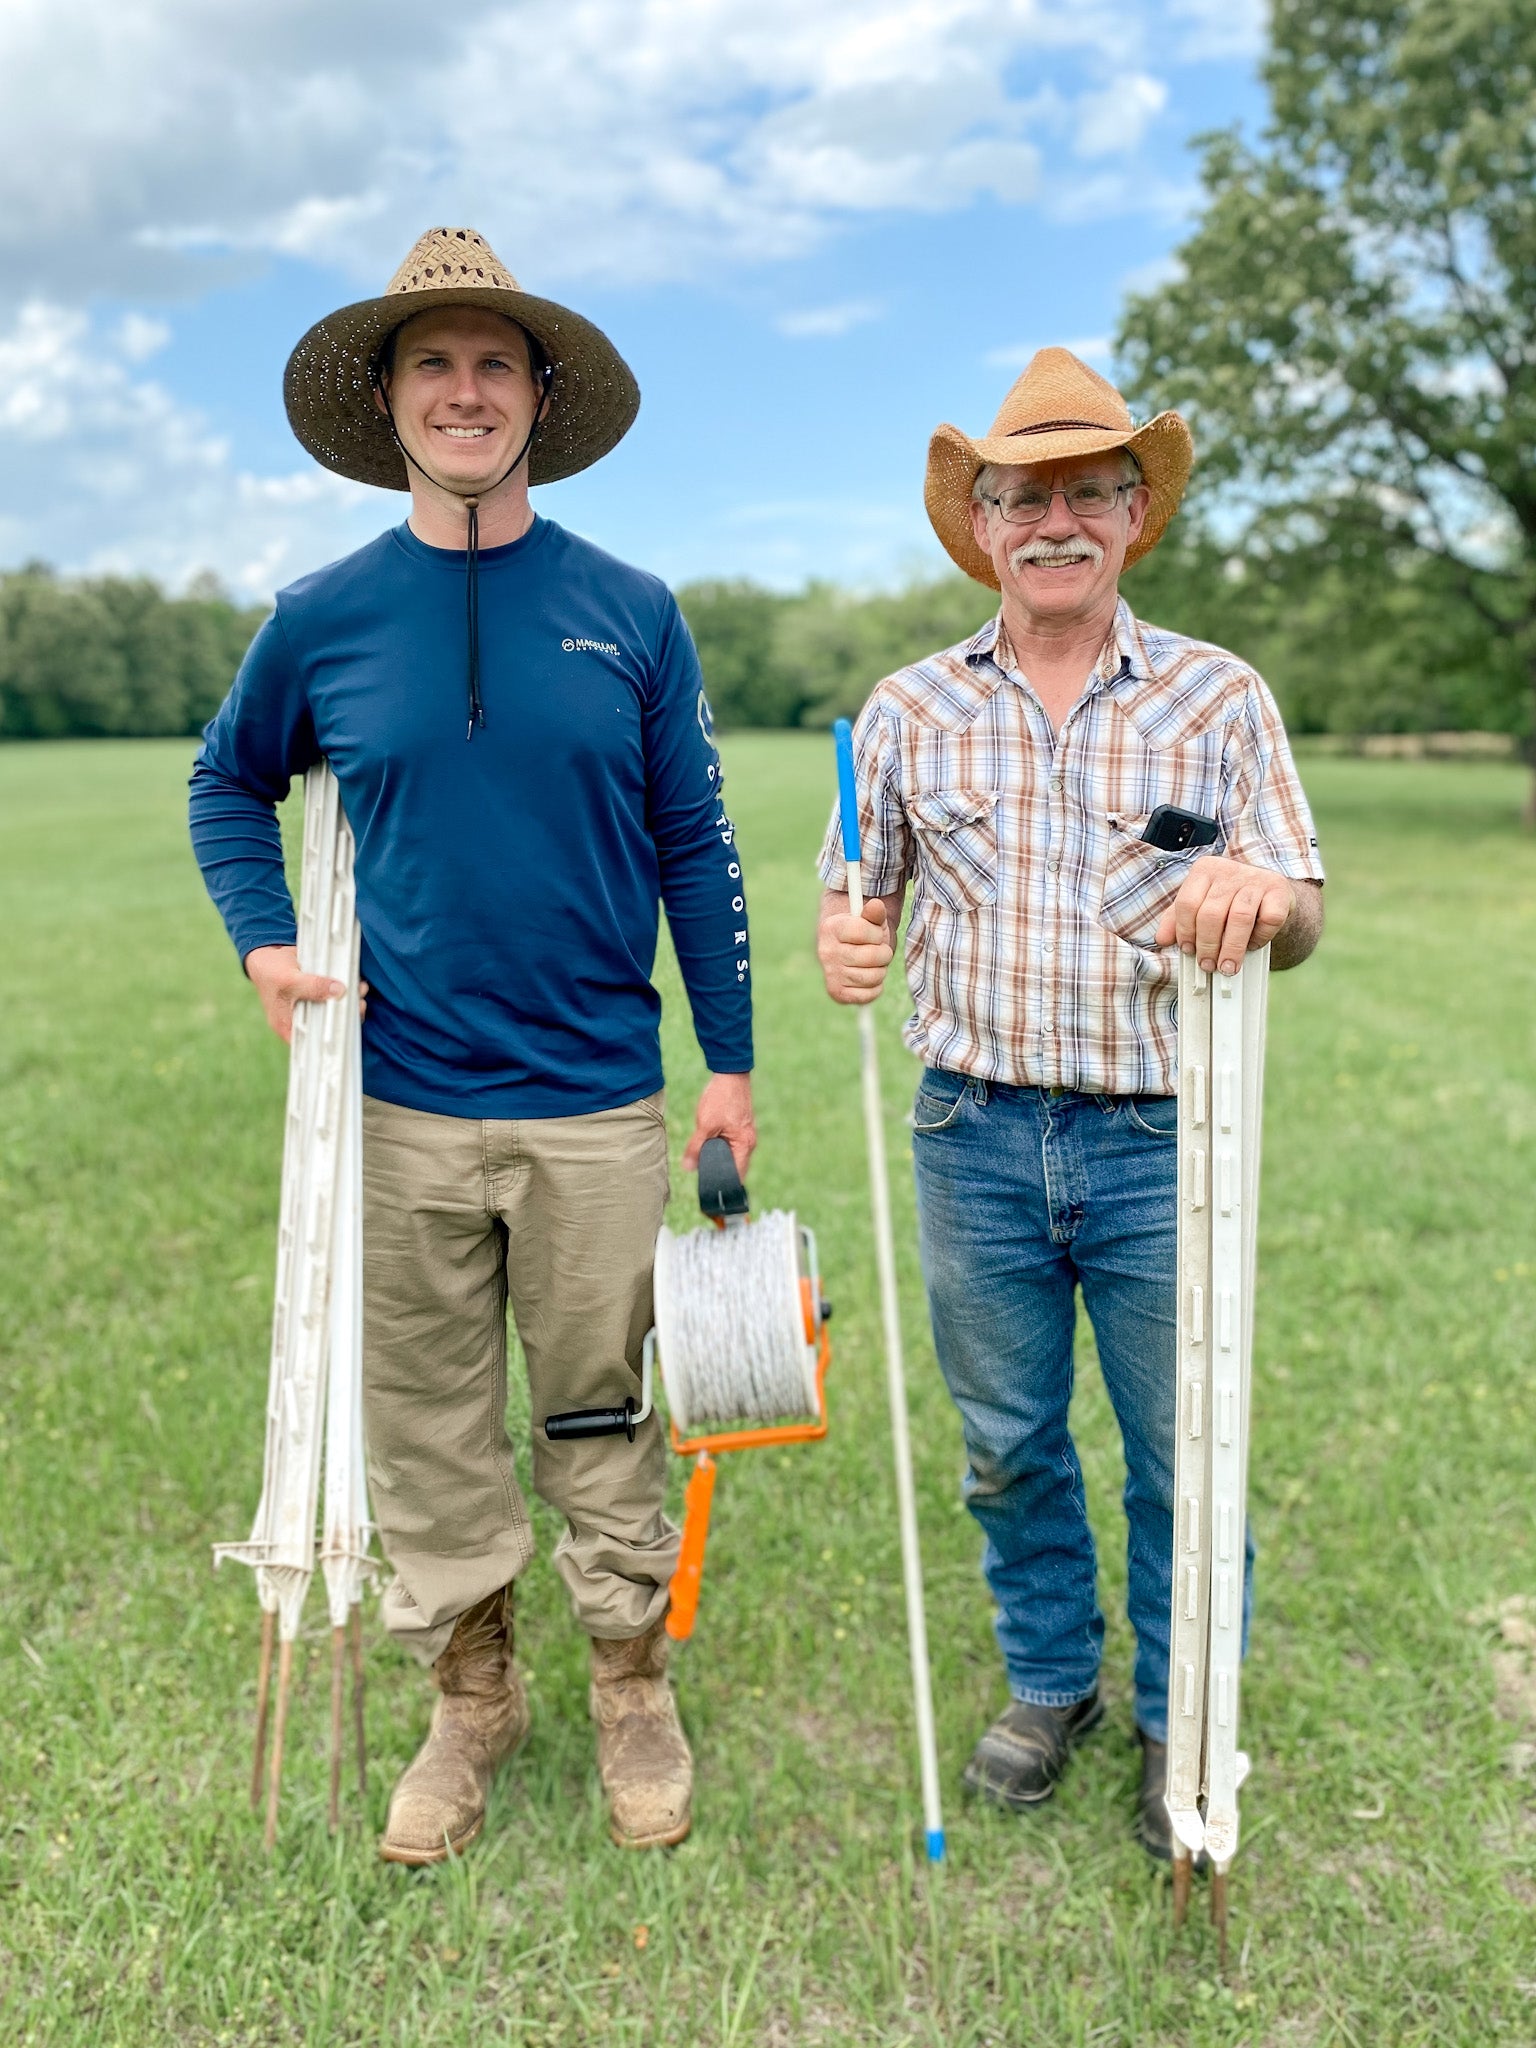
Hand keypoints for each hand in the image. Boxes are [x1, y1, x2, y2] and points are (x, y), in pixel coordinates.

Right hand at [244, 943, 367, 1043]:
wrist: (269, 954)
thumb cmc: (271, 973)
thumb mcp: (287, 980)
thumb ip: (312, 987)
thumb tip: (339, 992)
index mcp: (291, 1028)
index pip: (316, 1042)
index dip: (334, 1036)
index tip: (350, 1024)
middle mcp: (305, 1022)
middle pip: (331, 1026)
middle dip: (348, 1015)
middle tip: (360, 1003)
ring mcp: (315, 1008)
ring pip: (338, 1011)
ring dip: (353, 1001)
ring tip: (361, 988)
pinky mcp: (324, 995)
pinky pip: (339, 997)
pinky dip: (349, 990)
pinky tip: (357, 983)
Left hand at [681, 1072, 755, 1179]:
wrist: (729, 1075)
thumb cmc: (721, 1098)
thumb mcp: (704, 1125)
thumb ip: (696, 1148)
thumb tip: (688, 1168)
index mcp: (744, 1145)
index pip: (737, 1176)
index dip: (724, 1184)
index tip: (710, 1190)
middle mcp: (748, 1143)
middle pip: (734, 1167)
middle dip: (719, 1172)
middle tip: (702, 1176)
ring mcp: (745, 1135)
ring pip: (731, 1155)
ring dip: (718, 1159)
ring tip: (702, 1160)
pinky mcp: (740, 1128)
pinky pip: (731, 1145)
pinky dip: (720, 1148)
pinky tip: (708, 1145)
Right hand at [817, 897, 893, 1005]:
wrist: (847, 948)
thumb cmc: (863, 932)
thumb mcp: (870, 919)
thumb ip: (875, 912)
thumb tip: (876, 905)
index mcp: (831, 928)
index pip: (862, 931)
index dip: (876, 933)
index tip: (874, 933)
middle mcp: (826, 951)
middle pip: (871, 956)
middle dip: (883, 953)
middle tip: (878, 950)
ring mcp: (830, 973)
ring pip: (873, 977)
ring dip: (881, 970)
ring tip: (873, 964)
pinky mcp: (836, 993)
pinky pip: (868, 995)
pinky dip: (875, 988)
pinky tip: (869, 977)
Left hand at [1155, 856, 1296, 976]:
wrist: (1270, 891)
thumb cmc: (1229, 900)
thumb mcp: (1200, 904)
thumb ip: (1177, 919)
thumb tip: (1162, 939)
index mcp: (1204, 870)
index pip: (1187, 903)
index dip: (1185, 932)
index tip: (1189, 951)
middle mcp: (1229, 870)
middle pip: (1211, 913)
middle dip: (1208, 945)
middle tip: (1208, 965)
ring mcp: (1256, 879)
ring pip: (1240, 917)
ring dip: (1232, 948)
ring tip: (1227, 967)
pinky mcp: (1279, 891)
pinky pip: (1269, 919)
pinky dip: (1260, 937)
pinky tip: (1253, 944)